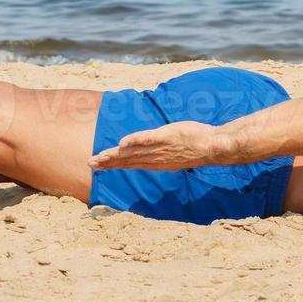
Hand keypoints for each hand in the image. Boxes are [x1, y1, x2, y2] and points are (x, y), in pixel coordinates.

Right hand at [89, 121, 226, 171]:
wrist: (212, 147)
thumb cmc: (195, 147)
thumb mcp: (174, 152)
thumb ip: (159, 150)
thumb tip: (150, 148)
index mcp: (156, 161)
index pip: (130, 163)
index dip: (113, 164)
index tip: (98, 164)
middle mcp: (155, 157)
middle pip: (127, 160)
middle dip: (108, 162)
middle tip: (90, 163)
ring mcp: (161, 148)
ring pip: (134, 152)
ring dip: (116, 154)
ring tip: (100, 156)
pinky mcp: (167, 137)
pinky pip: (149, 139)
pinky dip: (136, 141)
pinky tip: (123, 143)